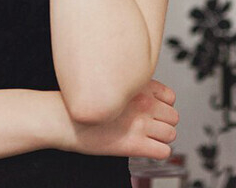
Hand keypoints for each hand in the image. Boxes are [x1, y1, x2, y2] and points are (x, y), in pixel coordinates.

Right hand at [61, 79, 178, 159]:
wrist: (62, 118)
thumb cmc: (82, 103)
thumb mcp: (111, 85)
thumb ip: (132, 90)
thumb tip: (149, 101)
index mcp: (139, 85)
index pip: (171, 97)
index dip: (162, 106)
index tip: (150, 111)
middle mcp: (143, 102)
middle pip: (173, 116)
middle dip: (162, 123)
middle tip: (146, 127)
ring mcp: (140, 123)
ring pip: (171, 134)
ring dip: (160, 138)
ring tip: (145, 139)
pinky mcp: (134, 144)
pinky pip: (163, 151)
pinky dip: (156, 151)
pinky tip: (143, 149)